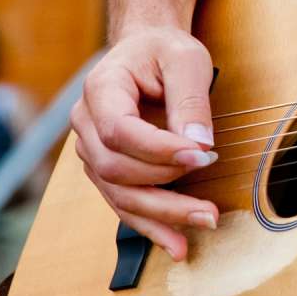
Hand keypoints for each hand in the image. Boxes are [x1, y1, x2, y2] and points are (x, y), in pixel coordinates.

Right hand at [71, 25, 219, 260]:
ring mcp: (91, 150)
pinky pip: (123, 203)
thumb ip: (191, 98)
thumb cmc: (164, 51)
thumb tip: (199, 145)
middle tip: (210, 199)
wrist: (145, 51)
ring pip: (118, 193)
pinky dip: (150, 226)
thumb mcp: (186, 59)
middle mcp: (86, 123)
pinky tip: (177, 244)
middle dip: (164, 188)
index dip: (158, 150)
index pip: (119, 130)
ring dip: (161, 216)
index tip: (202, 156)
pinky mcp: (106, 169)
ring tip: (204, 224)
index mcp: (100, 89)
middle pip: (115, 169)